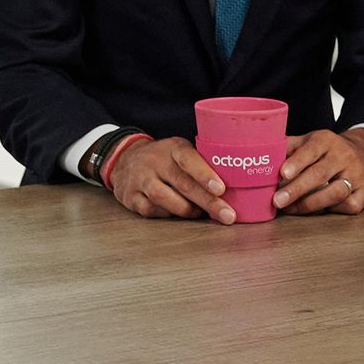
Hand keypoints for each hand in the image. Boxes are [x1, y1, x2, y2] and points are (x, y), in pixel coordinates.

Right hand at [106, 137, 236, 223]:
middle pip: (182, 184)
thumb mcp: (181, 150)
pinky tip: (178, 213)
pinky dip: (168, 215)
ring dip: (187, 210)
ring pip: (165, 200)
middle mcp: (154, 162)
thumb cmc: (164, 159)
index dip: (204, 174)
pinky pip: (152, 211)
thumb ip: (202, 162)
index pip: (188, 159)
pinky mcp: (131, 197)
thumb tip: (239, 183)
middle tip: (228, 215)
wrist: (124, 159)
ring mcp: (140, 179)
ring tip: (200, 213)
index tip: (221, 188)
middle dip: (208, 202)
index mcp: (172, 148)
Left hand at [272, 129, 363, 215]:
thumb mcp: (307, 141)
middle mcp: (345, 156)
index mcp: (326, 140)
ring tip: (290, 209)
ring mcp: (358, 175)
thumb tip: (260, 155)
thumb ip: (285, 148)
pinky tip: (319, 209)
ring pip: (335, 192)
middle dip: (296, 189)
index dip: (296, 162)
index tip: (282, 173)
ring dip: (310, 204)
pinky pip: (350, 206)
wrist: (363, 154)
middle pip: (320, 174)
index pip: (311, 150)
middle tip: (277, 201)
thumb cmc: (325, 151)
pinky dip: (333, 210)